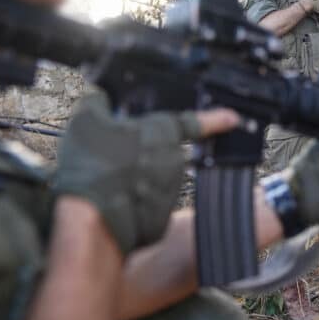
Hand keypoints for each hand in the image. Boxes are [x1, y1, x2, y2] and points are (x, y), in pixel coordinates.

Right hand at [55, 92, 239, 255]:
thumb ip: (99, 103)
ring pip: (153, 180)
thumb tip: (101, 99)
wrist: (92, 220)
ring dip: (135, 179)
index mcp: (162, 132)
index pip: (196, 122)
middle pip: (163, 152)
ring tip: (104, 180)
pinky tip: (110, 200)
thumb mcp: (86, 120)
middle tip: (114, 157)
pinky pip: (145, 206)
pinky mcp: (159, 219)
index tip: (232, 118)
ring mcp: (169, 192)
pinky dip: (131, 203)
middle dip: (143, 153)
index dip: (215, 119)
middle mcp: (173, 162)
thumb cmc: (92, 167)